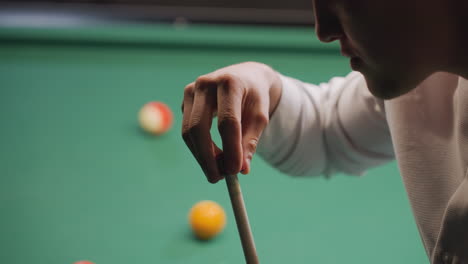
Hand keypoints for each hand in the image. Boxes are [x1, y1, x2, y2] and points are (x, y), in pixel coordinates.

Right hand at [181, 62, 281, 182]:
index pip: (228, 122)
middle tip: (219, 179)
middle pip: (199, 127)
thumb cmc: (254, 98)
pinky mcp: (185, 101)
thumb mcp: (260, 117)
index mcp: (230, 83)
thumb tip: (242, 170)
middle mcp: (205, 84)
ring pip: (189, 132)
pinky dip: (199, 149)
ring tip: (219, 171)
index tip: (235, 171)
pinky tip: (213, 156)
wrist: (245, 76)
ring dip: (202, 156)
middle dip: (207, 158)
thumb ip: (250, 141)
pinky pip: (187, 131)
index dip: (230, 149)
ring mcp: (191, 91)